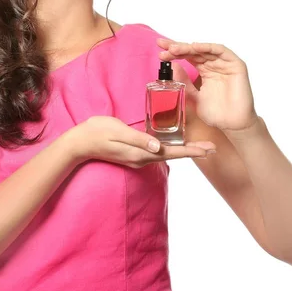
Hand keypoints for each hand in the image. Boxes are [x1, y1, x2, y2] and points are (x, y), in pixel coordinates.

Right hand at [62, 116, 216, 168]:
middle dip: (193, 151)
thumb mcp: (118, 132)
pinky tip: (176, 144)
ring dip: (184, 150)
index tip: (208, 149)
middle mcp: (142, 158)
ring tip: (200, 146)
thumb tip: (158, 147)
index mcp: (141, 153)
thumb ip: (138, 140)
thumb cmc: (97, 133)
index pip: (172, 152)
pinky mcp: (133, 153)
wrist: (78, 143)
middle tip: (213, 147)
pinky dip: (171, 148)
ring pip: (166, 154)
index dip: (191, 150)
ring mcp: (137, 157)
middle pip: (173, 155)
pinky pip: (157, 152)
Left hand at [157, 39, 259, 134]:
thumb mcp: (193, 97)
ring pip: (205, 50)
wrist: (232, 124)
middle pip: (194, 51)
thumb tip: (173, 67)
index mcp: (205, 70)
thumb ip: (184, 83)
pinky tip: (195, 47)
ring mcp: (224, 64)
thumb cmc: (216, 113)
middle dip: (178, 48)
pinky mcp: (236, 65)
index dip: (174, 54)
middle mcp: (214, 65)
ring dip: (189, 47)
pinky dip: (208, 47)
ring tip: (174, 49)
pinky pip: (222, 52)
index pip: (188, 57)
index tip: (161, 54)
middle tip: (163, 47)